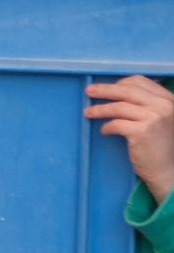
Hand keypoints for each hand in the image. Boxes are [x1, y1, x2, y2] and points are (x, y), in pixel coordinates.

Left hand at [86, 76, 173, 203]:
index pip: (140, 81)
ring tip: (87, 112)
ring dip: (99, 109)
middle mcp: (164, 106)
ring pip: (118, 107)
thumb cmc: (161, 145)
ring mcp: (154, 117)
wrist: (169, 170)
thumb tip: (116, 90)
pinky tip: (104, 131)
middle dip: (104, 89)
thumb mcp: (160, 119)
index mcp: (169, 100)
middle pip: (127, 90)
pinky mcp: (143, 131)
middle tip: (88, 91)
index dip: (121, 83)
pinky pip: (116, 124)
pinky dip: (107, 127)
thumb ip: (147, 104)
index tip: (108, 88)